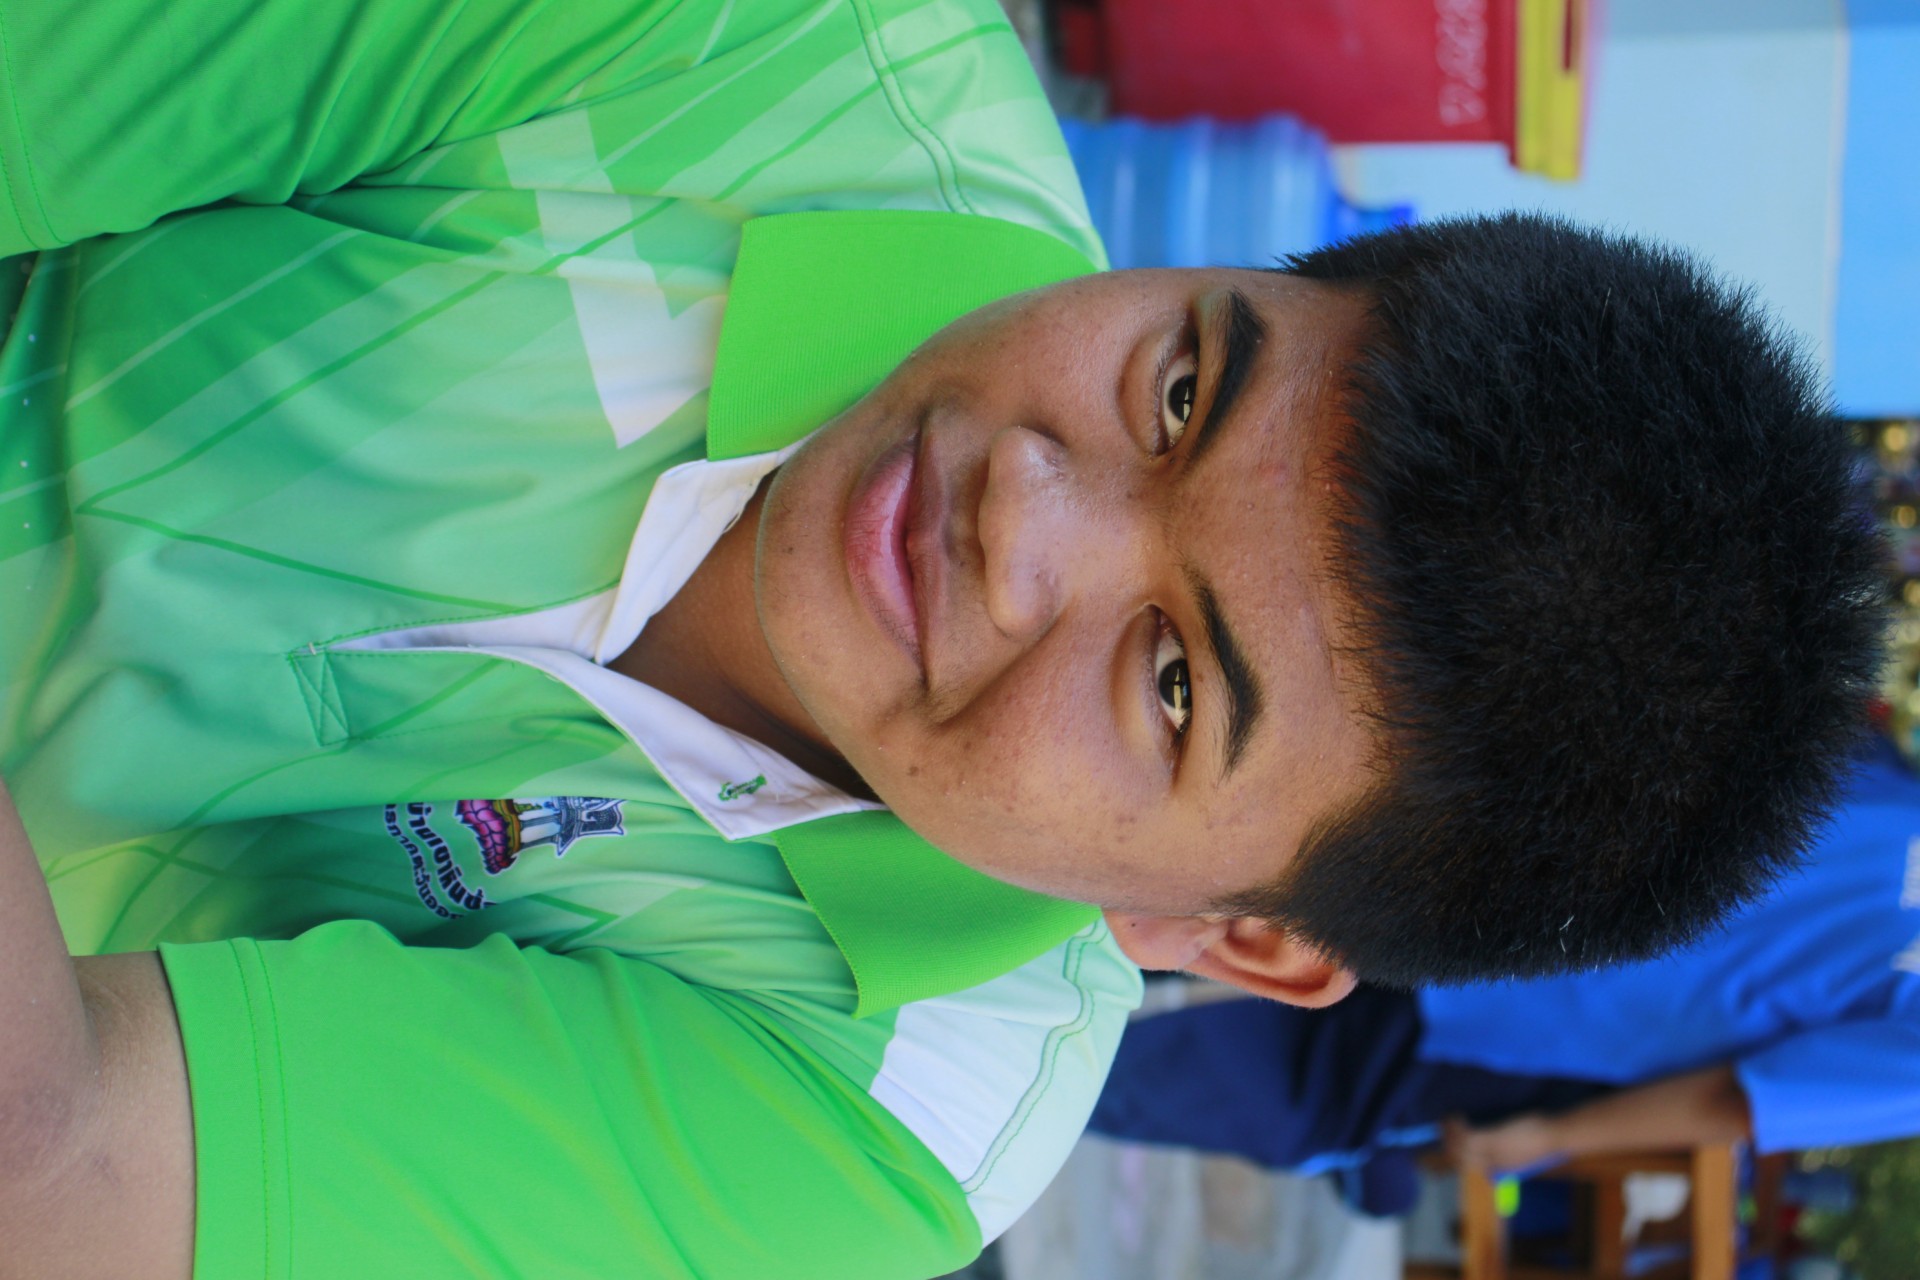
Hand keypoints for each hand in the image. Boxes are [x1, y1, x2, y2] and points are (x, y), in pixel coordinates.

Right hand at [1442, 1113, 1561, 1173]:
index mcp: (1506, 1169)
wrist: (1556, 1137)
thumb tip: (1502, 1149)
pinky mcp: (1492, 1138)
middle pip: (1464, 1160)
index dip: (1464, 1156)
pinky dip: (1456, 1126)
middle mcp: (1495, 1164)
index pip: (1478, 1167)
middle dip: (1451, 1146)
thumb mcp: (1530, 1152)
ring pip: (1461, 1148)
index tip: (1460, 1144)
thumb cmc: (1548, 1141)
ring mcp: (1493, 1151)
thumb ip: (1514, 1154)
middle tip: (1445, 1131)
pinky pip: (1466, 1135)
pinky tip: (1454, 1116)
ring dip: (1450, 1134)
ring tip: (1447, 1121)